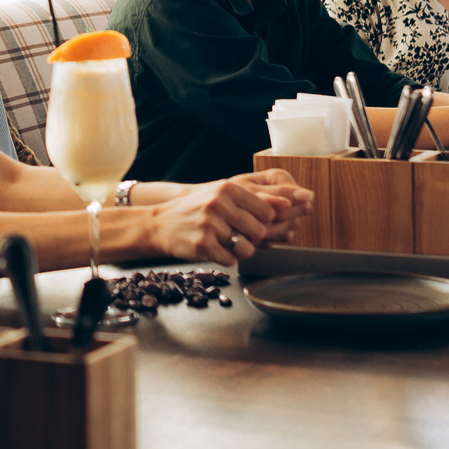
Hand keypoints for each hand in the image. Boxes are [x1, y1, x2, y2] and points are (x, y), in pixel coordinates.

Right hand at [145, 173, 310, 268]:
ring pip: (247, 249)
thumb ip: (254, 201)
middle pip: (260, 232)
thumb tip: (288, 205)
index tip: (249, 223)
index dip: (262, 222)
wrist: (160, 223)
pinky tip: (213, 249)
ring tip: (223, 242)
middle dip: (252, 239)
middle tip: (234, 234)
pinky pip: (231, 260)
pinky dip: (226, 259)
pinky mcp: (202, 245)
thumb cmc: (197, 210)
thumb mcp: (223, 197)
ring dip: (239, 251)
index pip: (267, 211)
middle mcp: (219, 204)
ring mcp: (210, 225)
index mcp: (228, 188)